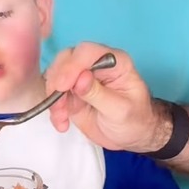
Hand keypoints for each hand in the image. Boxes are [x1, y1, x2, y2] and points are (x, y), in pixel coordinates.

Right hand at [45, 42, 165, 151]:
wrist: (133, 136)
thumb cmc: (135, 119)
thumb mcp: (120, 110)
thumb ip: (99, 94)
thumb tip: (80, 78)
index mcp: (115, 61)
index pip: (87, 52)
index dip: (72, 66)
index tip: (63, 86)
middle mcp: (96, 64)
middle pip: (67, 58)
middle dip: (58, 80)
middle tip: (57, 103)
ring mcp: (81, 77)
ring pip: (56, 75)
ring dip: (53, 97)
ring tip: (62, 117)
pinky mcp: (72, 92)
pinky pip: (54, 94)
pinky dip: (53, 109)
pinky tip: (62, 123)